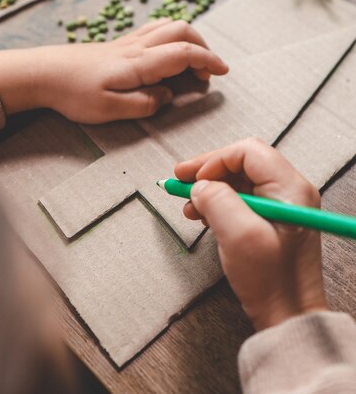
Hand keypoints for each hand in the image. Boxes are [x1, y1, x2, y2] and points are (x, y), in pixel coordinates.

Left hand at [0, 19, 227, 122]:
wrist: (43, 72)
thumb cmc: (74, 93)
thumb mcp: (110, 109)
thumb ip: (145, 104)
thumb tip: (167, 96)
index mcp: (140, 63)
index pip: (184, 53)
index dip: (208, 60)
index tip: (222, 72)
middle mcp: (138, 46)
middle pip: (181, 30)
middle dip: (204, 47)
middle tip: (209, 71)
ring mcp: (128, 42)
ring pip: (168, 25)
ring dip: (188, 39)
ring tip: (192, 62)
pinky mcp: (119, 43)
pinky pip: (153, 30)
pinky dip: (171, 37)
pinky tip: (166, 54)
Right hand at [177, 138, 327, 330]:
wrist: (288, 317)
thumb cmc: (272, 281)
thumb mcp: (238, 235)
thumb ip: (216, 200)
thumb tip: (199, 185)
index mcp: (290, 188)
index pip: (248, 152)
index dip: (216, 160)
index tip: (193, 178)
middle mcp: (289, 191)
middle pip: (242, 164)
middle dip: (208, 172)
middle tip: (179, 180)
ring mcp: (282, 206)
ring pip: (239, 181)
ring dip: (211, 189)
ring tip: (188, 206)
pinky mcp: (272, 220)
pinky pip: (241, 200)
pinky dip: (218, 203)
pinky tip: (201, 215)